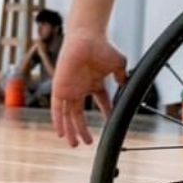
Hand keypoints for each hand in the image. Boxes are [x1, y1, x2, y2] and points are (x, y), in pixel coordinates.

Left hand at [51, 29, 125, 147]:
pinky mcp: (59, 88)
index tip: (110, 123)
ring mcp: (70, 88)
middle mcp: (81, 87)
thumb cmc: (101, 47)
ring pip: (68, 115)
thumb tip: (125, 84)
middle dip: (82, 129)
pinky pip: (57, 108)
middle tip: (87, 142)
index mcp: (95, 82)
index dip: (106, 112)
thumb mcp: (118, 63)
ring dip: (70, 130)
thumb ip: (121, 75)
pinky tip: (61, 133)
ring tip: (74, 144)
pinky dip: (58, 121)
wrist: (86, 38)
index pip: (101, 101)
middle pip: (79, 114)